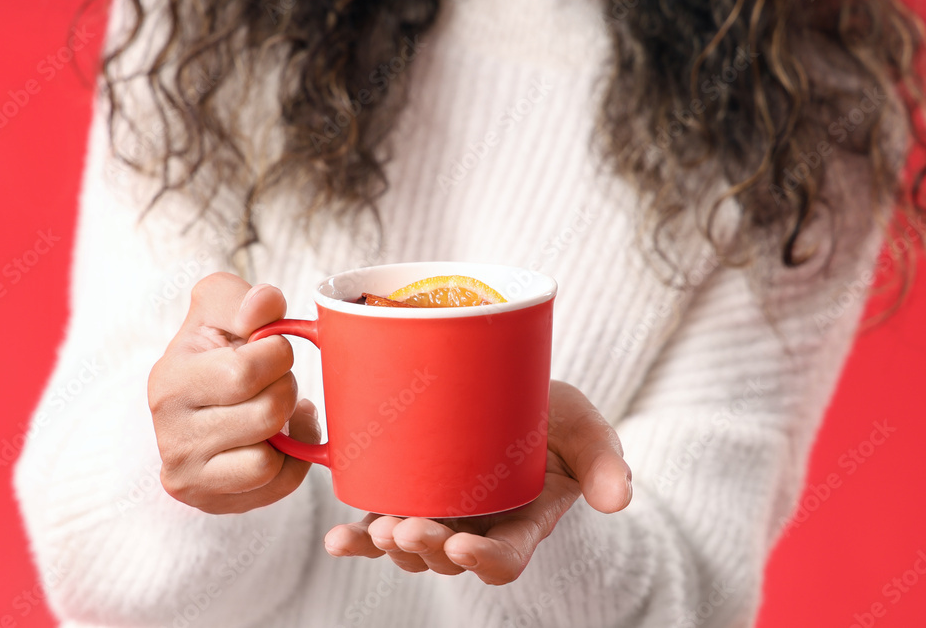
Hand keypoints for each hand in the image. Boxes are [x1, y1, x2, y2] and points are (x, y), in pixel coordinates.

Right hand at [147, 272, 319, 513]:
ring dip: (285, 429)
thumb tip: (263, 308)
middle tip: (272, 382)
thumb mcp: (219, 307)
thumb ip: (243, 298)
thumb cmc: (214, 348)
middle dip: (284, 390)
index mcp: (169, 381)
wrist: (196, 399)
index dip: (276, 355)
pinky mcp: (210, 501)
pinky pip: (277, 486)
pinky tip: (278, 439)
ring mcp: (187, 474)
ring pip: (267, 461)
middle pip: (266, 415)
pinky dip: (291, 460)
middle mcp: (169, 434)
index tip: (268, 350)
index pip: (245, 373)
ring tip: (272, 410)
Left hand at [323, 380, 631, 584]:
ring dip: (389, 546)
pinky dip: (357, 538)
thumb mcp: (585, 429)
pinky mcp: (407, 495)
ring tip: (373, 531)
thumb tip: (619, 498)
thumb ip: (604, 461)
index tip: (465, 547)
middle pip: (448, 556)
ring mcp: (440, 514)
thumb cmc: (552, 416)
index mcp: (522, 520)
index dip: (485, 561)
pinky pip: (379, 525)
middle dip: (427, 550)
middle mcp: (477, 526)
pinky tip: (338, 540)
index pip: (505, 557)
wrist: (512, 395)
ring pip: (412, 547)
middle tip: (409, 530)